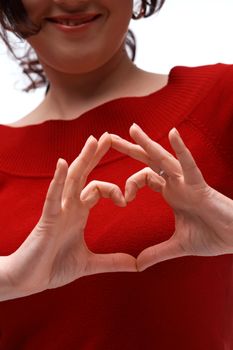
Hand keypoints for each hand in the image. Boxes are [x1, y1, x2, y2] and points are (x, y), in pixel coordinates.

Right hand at [4, 133, 136, 299]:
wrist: (28, 280)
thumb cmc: (53, 267)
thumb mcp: (89, 264)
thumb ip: (112, 261)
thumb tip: (136, 265)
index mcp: (79, 213)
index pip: (98, 189)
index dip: (114, 189)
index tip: (126, 199)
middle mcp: (69, 207)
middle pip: (84, 175)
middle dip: (96, 155)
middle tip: (110, 136)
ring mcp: (58, 211)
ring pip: (71, 179)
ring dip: (82, 159)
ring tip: (93, 140)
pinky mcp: (47, 219)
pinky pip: (53, 196)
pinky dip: (58, 179)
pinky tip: (63, 163)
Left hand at [111, 124, 232, 270]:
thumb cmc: (213, 236)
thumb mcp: (178, 245)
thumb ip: (157, 252)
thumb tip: (138, 265)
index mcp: (171, 193)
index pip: (144, 177)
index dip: (129, 184)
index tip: (122, 199)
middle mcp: (177, 183)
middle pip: (149, 161)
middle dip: (130, 149)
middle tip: (109, 138)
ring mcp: (188, 182)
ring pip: (164, 159)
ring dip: (148, 143)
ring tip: (131, 129)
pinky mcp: (200, 186)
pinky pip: (190, 165)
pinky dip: (182, 149)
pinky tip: (173, 133)